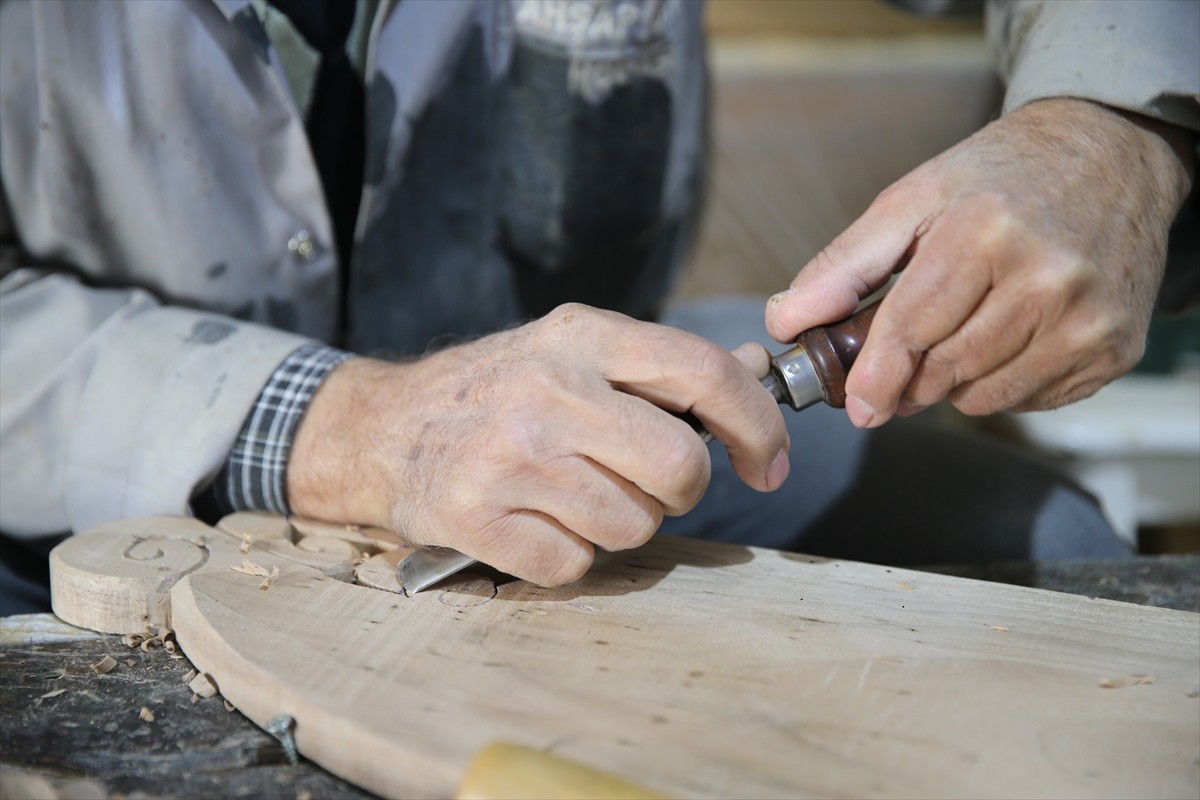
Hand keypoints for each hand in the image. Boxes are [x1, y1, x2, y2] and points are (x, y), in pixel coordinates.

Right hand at [286, 304, 788, 585]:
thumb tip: (756, 377)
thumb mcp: (571, 351)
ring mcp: (510, 458)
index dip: (756, 424)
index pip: (703, 373)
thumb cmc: (494, 392)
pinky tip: (535, 522)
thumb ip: (657, 368)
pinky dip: (566, 555)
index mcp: (581, 337)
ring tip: (574, 495)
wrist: (382, 428)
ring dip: (620, 524)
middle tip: (649, 483)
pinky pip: (575, 566)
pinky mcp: (477, 519)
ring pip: (633, 526)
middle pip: (681, 467)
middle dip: (681, 490)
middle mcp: (549, 392)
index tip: (767, 463)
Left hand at [765, 98, 1193, 426]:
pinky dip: (1003, 383)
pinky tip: (1009, 336)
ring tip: (959, 332)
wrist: (1114, 155)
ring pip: (985, 395)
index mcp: (986, 231)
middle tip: (899, 360)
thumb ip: (845, 263)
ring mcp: (1089, 319)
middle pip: (946, 369)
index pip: (912, 327)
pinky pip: (1030, 399)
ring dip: (952, 382)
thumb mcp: (915, 197)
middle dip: (908, 377)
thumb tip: (787, 321)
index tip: (856, 405)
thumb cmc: (1002, 177)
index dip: (875, 374)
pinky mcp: (1115, 350)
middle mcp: (1047, 278)